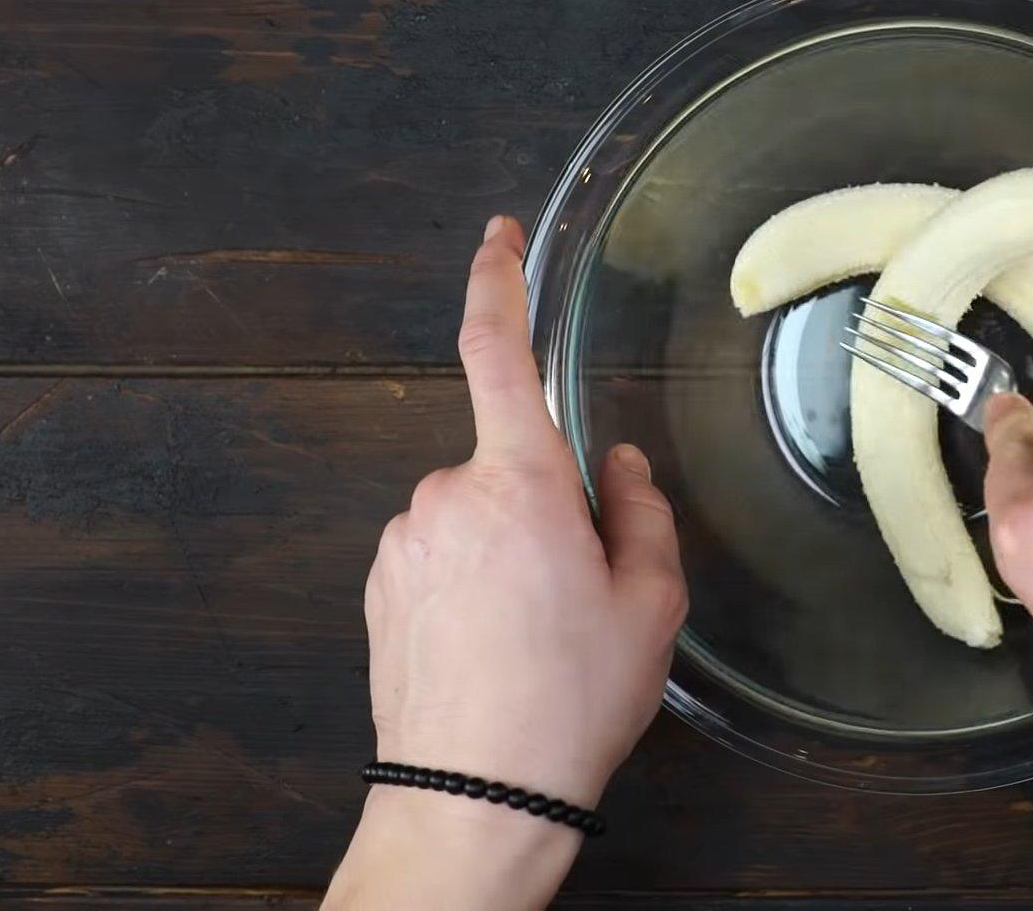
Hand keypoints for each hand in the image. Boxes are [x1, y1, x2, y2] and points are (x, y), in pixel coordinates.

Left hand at [326, 216, 685, 909]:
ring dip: (509, 550)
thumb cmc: (568, 702)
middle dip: (549, 505)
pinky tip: (499, 647)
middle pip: (511, 463)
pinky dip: (473, 583)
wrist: (475, 794)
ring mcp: (404, 543)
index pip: (499, 352)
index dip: (497, 282)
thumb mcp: (651, 603)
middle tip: (584, 591)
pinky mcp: (382, 586)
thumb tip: (621, 467)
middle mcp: (447, 497)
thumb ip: (641, 512)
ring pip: (475, 514)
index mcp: (521, 483)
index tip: (497, 238)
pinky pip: (441, 555)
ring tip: (540, 635)